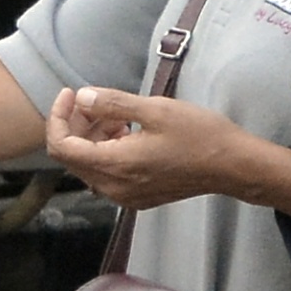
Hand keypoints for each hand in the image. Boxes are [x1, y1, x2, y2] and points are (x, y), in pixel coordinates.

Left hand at [44, 86, 271, 212]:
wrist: (232, 166)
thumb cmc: (199, 135)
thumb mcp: (154, 109)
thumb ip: (112, 104)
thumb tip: (81, 97)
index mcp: (115, 166)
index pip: (61, 146)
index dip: (58, 116)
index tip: (71, 93)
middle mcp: (114, 188)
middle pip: (72, 156)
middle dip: (76, 125)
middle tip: (95, 100)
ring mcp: (126, 196)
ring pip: (90, 165)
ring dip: (93, 137)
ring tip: (117, 114)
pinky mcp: (138, 196)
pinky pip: (108, 173)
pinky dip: (108, 150)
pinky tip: (128, 132)